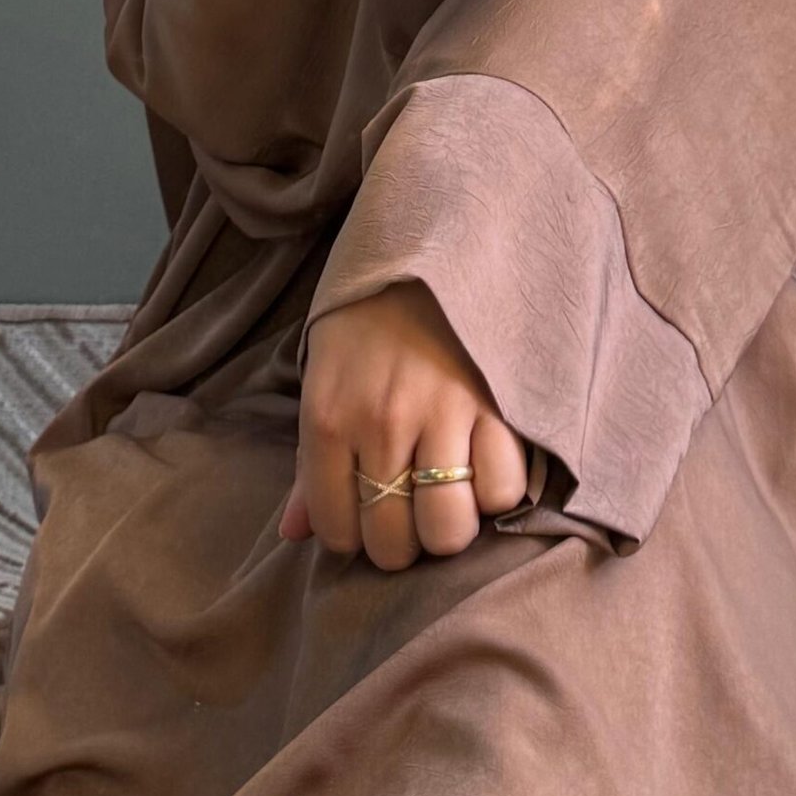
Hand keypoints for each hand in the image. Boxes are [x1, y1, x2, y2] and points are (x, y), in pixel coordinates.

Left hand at [278, 281, 529, 569]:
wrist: (429, 249)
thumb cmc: (366, 326)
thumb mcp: (322, 382)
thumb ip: (309, 462)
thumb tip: (293, 533)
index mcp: (328, 418)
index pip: (337, 529)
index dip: (353, 539)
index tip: (368, 519)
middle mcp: (381, 422)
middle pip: (394, 541)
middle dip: (402, 546)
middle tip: (411, 519)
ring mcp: (442, 413)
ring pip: (449, 528)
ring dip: (450, 529)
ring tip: (450, 503)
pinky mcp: (498, 402)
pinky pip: (503, 488)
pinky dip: (497, 494)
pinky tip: (485, 470)